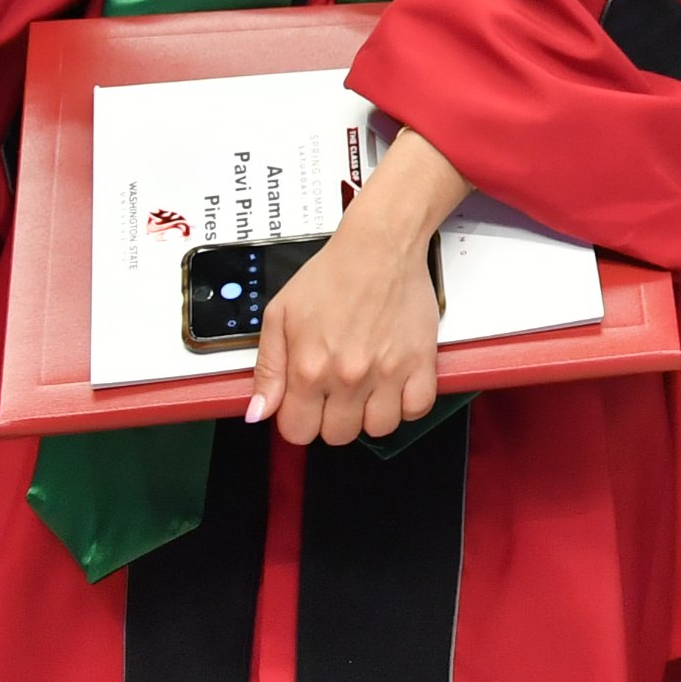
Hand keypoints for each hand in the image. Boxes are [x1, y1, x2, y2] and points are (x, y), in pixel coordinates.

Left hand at [248, 132, 463, 445]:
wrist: (380, 246)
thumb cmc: (331, 275)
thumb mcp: (279, 316)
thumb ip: (267, 369)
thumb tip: (259, 413)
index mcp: (309, 368)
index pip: (298, 431)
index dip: (299, 419)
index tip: (307, 404)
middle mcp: (348, 376)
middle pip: (338, 435)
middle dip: (333, 418)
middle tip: (336, 391)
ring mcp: (388, 371)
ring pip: (379, 428)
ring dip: (370, 414)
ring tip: (367, 389)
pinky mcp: (421, 360)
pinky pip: (417, 408)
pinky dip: (407, 404)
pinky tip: (395, 386)